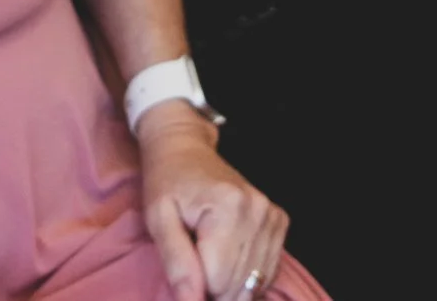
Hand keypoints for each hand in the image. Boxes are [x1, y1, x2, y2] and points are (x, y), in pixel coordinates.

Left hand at [138, 109, 289, 300]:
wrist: (185, 148)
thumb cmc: (167, 182)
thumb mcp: (158, 219)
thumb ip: (176, 262)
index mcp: (227, 208)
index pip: (218, 283)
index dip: (196, 285)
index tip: (183, 266)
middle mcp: (257, 211)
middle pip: (239, 287)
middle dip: (213, 287)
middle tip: (194, 259)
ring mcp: (271, 215)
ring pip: (255, 284)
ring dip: (230, 283)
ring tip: (209, 255)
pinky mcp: (278, 220)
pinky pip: (267, 272)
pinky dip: (247, 275)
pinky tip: (228, 256)